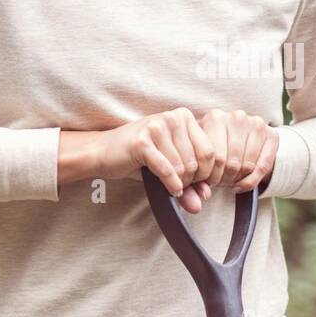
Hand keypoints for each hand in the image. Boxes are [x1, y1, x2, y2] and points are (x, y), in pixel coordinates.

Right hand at [94, 108, 213, 213]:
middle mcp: (172, 117)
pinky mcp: (142, 142)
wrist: (104, 152)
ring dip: (181, 183)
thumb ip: (191, 182)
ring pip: (183, 166)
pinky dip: (171, 185)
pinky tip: (171, 190)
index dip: (207, 174)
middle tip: (183, 186)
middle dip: (193, 180)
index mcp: (184, 116)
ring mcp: (156, 127)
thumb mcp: (172, 167)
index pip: (211, 151)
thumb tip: (204, 200)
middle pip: (199, 160)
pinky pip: (166, 170)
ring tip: (173, 185)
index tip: (199, 184)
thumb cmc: (141, 157)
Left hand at [196, 109, 277, 194]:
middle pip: (231, 162)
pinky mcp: (272, 134)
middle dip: (224, 179)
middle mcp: (237, 117)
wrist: (240, 136)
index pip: (214, 156)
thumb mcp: (202, 154)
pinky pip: (263, 167)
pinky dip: (252, 181)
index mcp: (215, 117)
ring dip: (238, 180)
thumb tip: (204, 193)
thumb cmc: (215, 147)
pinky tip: (242, 184)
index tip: (208, 183)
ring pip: (247, 165)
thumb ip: (196, 174)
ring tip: (230, 182)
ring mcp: (256, 124)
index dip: (210, 176)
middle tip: (220, 184)